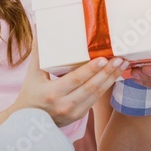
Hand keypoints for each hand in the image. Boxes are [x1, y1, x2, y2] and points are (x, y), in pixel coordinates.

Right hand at [13, 36, 128, 126]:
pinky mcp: (79, 115)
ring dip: (111, 79)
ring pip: (97, 95)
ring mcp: (73, 112)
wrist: (28, 122)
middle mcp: (64, 105)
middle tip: (120, 59)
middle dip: (108, 73)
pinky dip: (106, 87)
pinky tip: (114, 76)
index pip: (75, 80)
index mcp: (52, 93)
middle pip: (91, 88)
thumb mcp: (32, 74)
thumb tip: (39, 27)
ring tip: (122, 65)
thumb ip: (39, 52)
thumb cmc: (30, 94)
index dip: (90, 70)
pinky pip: (95, 99)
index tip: (103, 59)